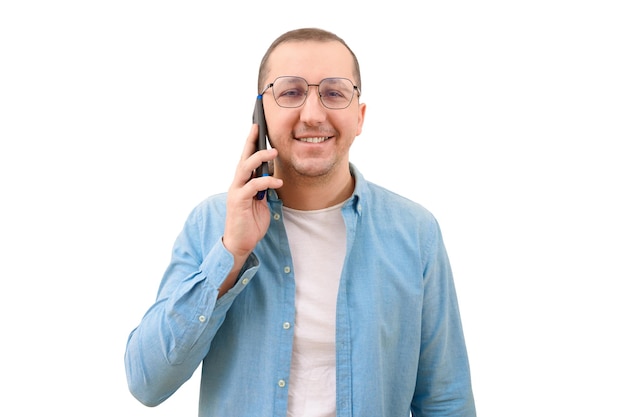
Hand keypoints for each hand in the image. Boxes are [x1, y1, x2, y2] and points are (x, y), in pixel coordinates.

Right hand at [223, 124, 282, 260]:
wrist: (240, 244)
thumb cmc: (250, 223)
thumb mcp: (261, 202)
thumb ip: (263, 188)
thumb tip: (272, 174)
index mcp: (242, 183)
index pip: (245, 158)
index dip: (250, 142)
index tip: (256, 127)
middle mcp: (237, 184)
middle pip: (243, 158)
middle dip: (250, 142)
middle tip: (259, 128)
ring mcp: (236, 191)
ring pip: (245, 168)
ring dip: (259, 158)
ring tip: (274, 152)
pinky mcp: (238, 201)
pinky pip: (253, 186)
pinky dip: (266, 181)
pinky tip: (277, 182)